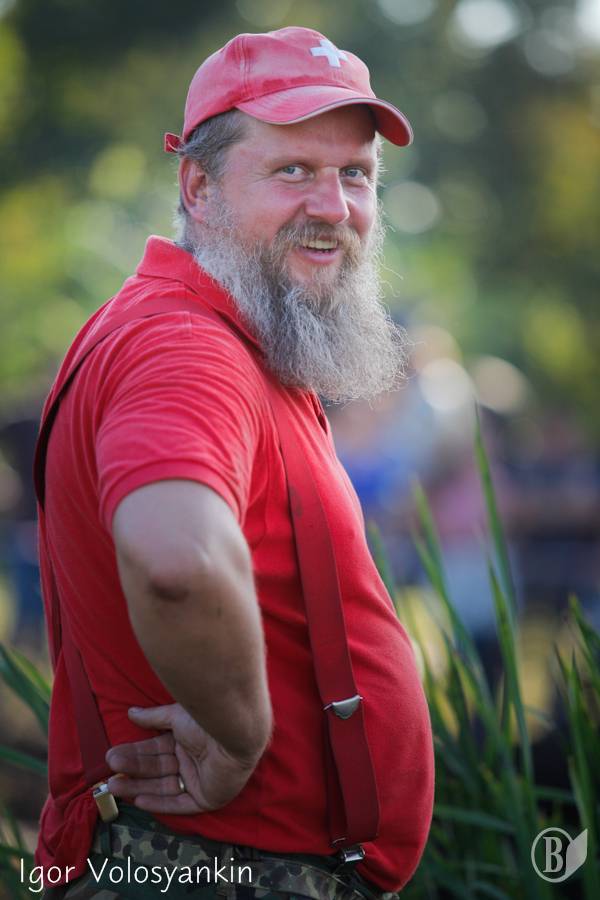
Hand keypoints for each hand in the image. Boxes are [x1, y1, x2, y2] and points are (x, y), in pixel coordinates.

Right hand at [105, 703, 259, 813]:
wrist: (233, 734)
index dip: (134, 754)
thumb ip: (153, 717)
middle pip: (156, 769)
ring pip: (163, 786)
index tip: (111, 756)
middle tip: (108, 773)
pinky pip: (180, 804)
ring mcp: (199, 780)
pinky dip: (160, 803)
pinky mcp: (207, 798)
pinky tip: (138, 800)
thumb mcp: (175, 716)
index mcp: (186, 740)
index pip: (155, 750)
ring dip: (138, 787)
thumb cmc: (206, 720)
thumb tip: (131, 712)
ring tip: (113, 786)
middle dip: (132, 771)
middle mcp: (191, 760)